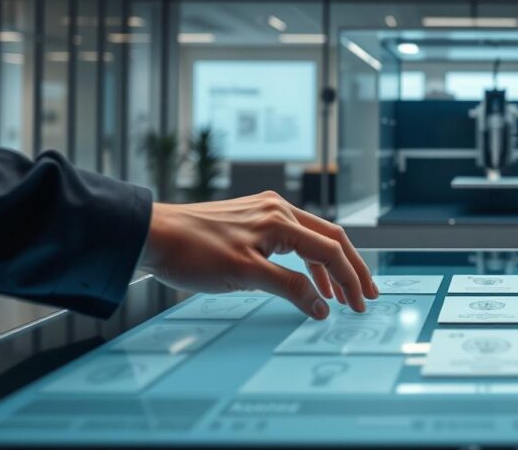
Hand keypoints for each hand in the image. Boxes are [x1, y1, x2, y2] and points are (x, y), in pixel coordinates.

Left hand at [140, 191, 378, 318]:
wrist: (151, 235)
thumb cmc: (193, 253)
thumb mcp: (245, 276)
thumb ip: (288, 288)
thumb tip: (320, 307)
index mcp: (281, 220)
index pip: (330, 250)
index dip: (349, 279)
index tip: (359, 304)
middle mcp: (279, 210)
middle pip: (331, 239)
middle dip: (351, 269)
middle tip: (366, 295)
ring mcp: (265, 212)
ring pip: (313, 239)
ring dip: (329, 267)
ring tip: (339, 296)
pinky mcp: (252, 219)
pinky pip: (293, 238)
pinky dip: (307, 261)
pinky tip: (308, 280)